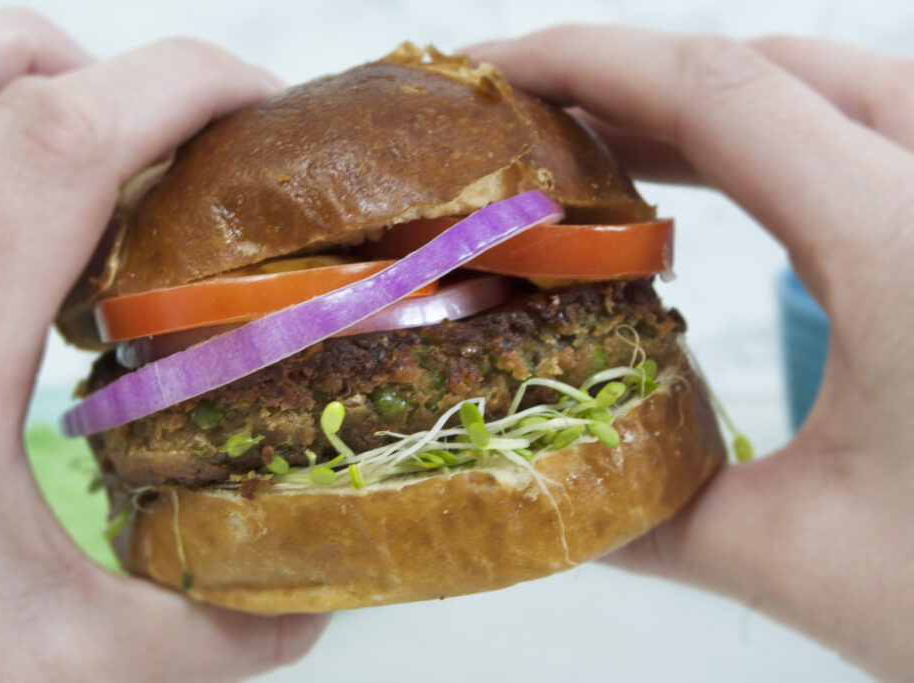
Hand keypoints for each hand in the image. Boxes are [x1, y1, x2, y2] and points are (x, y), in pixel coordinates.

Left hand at [0, 10, 325, 679]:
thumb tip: (320, 584)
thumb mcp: (73, 668)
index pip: (57, 148)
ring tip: (112, 122)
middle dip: (135, 76)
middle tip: (217, 133)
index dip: (179, 85)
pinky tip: (3, 171)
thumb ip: (220, 626)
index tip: (263, 106)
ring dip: (23, 66)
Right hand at [467, 28, 913, 679]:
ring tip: (603, 146)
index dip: (589, 61)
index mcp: (907, 245)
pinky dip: (775, 134)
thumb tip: (560, 501)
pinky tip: (722, 180)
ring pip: (832, 87)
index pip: (720, 94)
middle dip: (631, 79)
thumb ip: (659, 523)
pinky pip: (873, 132)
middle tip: (528, 122)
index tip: (495, 70)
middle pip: (771, 70)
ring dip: (703, 103)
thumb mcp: (810, 565)